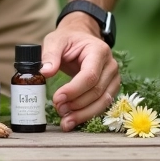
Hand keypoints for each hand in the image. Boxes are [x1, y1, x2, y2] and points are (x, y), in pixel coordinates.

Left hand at [41, 14, 120, 131]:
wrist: (81, 39)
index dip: (74, 90)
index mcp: (99, 51)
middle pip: (96, 91)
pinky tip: (74, 120)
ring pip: (102, 102)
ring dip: (83, 114)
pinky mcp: (110, 88)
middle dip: (76, 104)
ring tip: (65, 121)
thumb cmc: (68, 39)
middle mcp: (110, 65)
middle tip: (58, 109)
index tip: (57, 99)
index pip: (90, 75)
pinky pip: (102, 105)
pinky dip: (88, 114)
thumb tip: (45, 72)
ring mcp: (113, 78)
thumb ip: (50, 54)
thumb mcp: (55, 41)